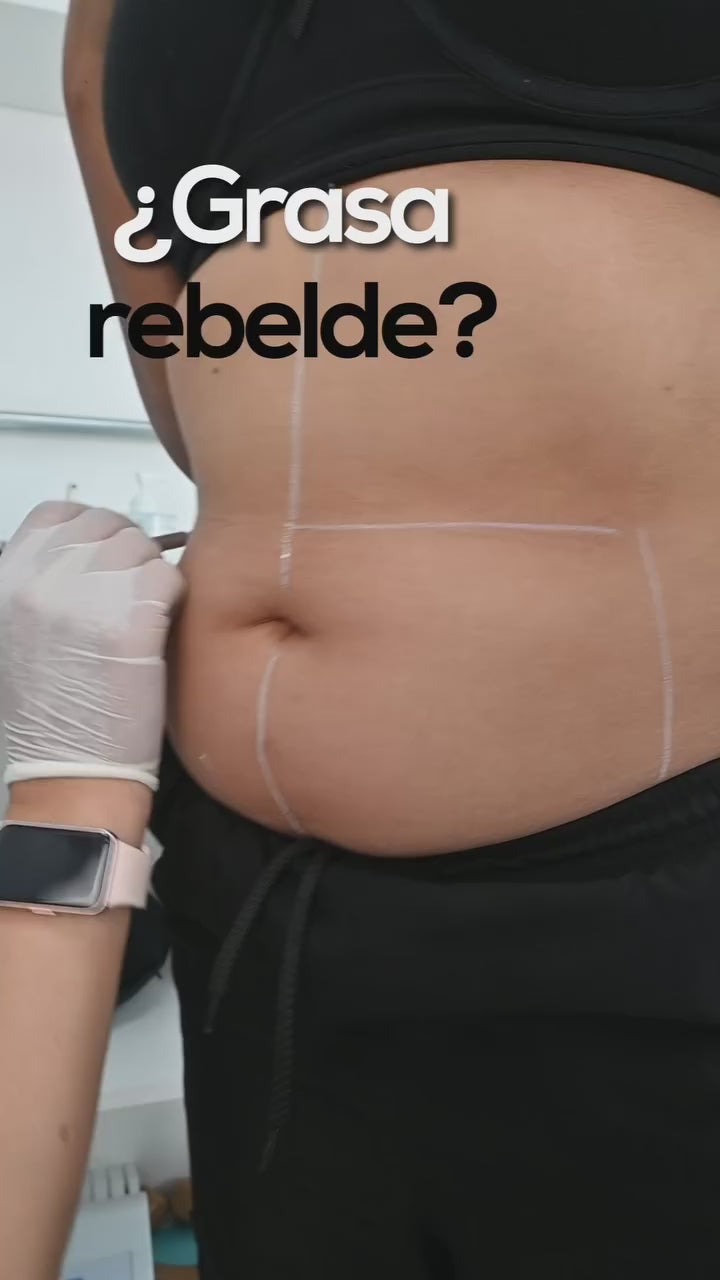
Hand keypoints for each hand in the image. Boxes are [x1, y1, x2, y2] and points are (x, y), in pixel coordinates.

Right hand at [0, 502, 183, 795]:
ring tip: (144, 619)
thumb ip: (42, 585)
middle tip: (134, 594)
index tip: (106, 557)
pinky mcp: (130, 621)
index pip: (56, 514)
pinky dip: (173, 599)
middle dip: (129, 553)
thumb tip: (87, 553)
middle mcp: (40, 580)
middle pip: (106, 525)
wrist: (67, 774)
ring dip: (151, 577)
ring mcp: (85, 596)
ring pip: (142, 547)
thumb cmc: (49, 717)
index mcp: (8, 580)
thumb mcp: (15, 635)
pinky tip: (159, 630)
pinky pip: (168, 576)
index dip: (90, 529)